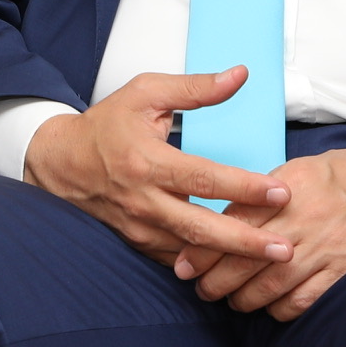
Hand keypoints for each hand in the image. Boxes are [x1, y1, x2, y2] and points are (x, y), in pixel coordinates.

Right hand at [23, 68, 294, 266]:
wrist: (60, 163)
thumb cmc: (106, 125)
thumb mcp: (147, 93)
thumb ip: (195, 88)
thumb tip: (239, 76)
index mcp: (147, 162)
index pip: (204, 178)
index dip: (243, 187)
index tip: (280, 192)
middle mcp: (143, 201)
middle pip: (200, 228)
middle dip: (246, 243)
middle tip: (286, 250)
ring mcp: (140, 228)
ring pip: (190, 252)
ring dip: (231, 261)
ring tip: (272, 264)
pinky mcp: (138, 243)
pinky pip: (176, 260)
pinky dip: (206, 267)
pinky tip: (238, 270)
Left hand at [185, 147, 345, 318]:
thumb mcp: (305, 169)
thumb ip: (266, 193)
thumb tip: (222, 222)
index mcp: (294, 183)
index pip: (236, 220)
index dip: (204, 247)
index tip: (183, 262)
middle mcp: (309, 216)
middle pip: (246, 258)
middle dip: (214, 279)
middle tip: (199, 286)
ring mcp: (329, 248)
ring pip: (268, 286)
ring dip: (240, 298)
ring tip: (228, 298)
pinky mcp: (345, 273)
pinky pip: (300, 302)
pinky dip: (277, 309)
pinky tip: (268, 305)